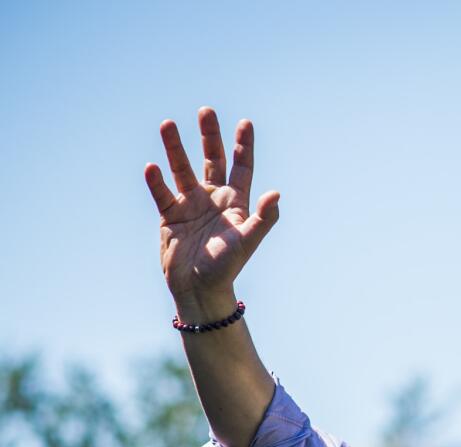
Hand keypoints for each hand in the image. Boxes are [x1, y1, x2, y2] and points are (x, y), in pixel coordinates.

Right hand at [145, 107, 279, 321]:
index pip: (241, 167)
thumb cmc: (226, 267)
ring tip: (168, 124)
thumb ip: (263, 218)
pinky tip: (152, 167)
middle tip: (206, 111)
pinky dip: (156, 180)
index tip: (245, 122)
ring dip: (175, 148)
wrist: (199, 289)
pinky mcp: (169, 215)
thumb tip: (275, 194)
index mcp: (235, 202)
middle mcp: (213, 198)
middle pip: (211, 160)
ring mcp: (190, 205)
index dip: (243, 146)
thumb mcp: (247, 241)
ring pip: (182, 169)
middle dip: (209, 136)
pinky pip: (161, 192)